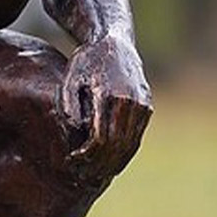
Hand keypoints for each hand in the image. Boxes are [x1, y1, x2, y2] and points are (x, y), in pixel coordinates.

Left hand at [59, 33, 151, 178]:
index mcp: (109, 94)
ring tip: (94, 174)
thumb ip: (68, 108)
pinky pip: (137, 137)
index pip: (100, 137)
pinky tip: (111, 163)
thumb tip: (76, 136)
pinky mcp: (147, 106)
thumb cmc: (84, 62)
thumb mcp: (69, 81)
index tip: (72, 161)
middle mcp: (131, 101)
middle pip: (116, 145)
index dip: (86, 155)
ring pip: (130, 144)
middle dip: (98, 164)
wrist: (113, 42)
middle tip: (82, 175)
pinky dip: (125, 153)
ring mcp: (142, 104)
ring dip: (113, 163)